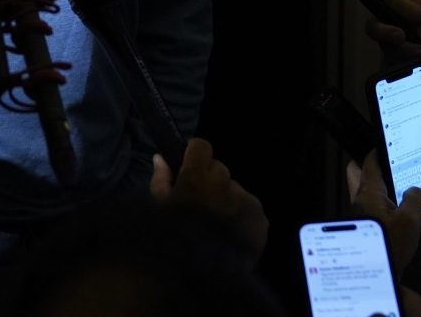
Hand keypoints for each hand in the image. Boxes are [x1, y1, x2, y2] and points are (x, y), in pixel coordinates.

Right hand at [150, 137, 267, 256]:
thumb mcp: (159, 209)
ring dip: (226, 198)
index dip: (194, 155)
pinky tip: (231, 232)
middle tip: (202, 202)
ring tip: (217, 223)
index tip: (188, 168)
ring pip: (235, 189)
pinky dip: (241, 215)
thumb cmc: (176, 238)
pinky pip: (249, 206)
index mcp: (197, 177)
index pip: (202, 146)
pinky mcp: (260, 217)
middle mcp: (224, 182)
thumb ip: (161, 180)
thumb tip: (161, 158)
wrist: (206, 275)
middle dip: (211, 180)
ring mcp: (245, 199)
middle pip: (219, 169)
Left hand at [346, 150, 420, 276]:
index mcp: (368, 192)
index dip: (378, 150)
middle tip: (396, 162)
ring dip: (406, 194)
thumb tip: (418, 189)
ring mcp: (374, 217)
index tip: (389, 142)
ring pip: (388, 198)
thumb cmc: (391, 242)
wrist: (382, 275)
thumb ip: (416, 198)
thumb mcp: (408, 219)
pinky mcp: (384, 232)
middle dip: (380, 169)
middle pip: (366, 177)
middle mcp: (366, 201)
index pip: (369, 163)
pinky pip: (400, 218)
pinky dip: (417, 216)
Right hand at [364, 0, 420, 64]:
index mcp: (403, 5)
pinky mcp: (396, 59)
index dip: (412, 12)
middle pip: (374, 27)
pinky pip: (393, 64)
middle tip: (400, 36)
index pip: (398, 3)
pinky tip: (419, 63)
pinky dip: (404, 65)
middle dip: (384, 32)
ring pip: (386, 47)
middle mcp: (391, 23)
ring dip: (403, 50)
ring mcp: (391, 43)